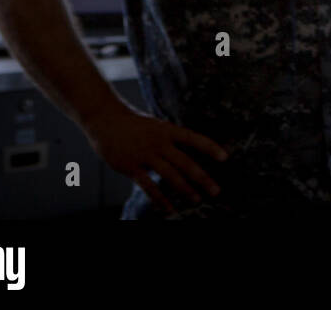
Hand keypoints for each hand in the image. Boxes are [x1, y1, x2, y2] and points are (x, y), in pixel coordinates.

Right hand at [84, 103, 227, 215]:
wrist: (105, 120)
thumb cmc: (133, 123)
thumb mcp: (156, 125)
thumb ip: (170, 139)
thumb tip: (188, 151)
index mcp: (167, 130)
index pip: (193, 138)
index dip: (210, 147)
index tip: (225, 158)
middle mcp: (159, 142)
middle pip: (185, 162)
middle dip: (202, 177)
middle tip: (216, 190)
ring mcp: (145, 155)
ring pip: (170, 176)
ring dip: (185, 189)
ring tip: (197, 200)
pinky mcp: (131, 167)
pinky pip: (149, 187)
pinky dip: (161, 199)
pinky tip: (170, 209)